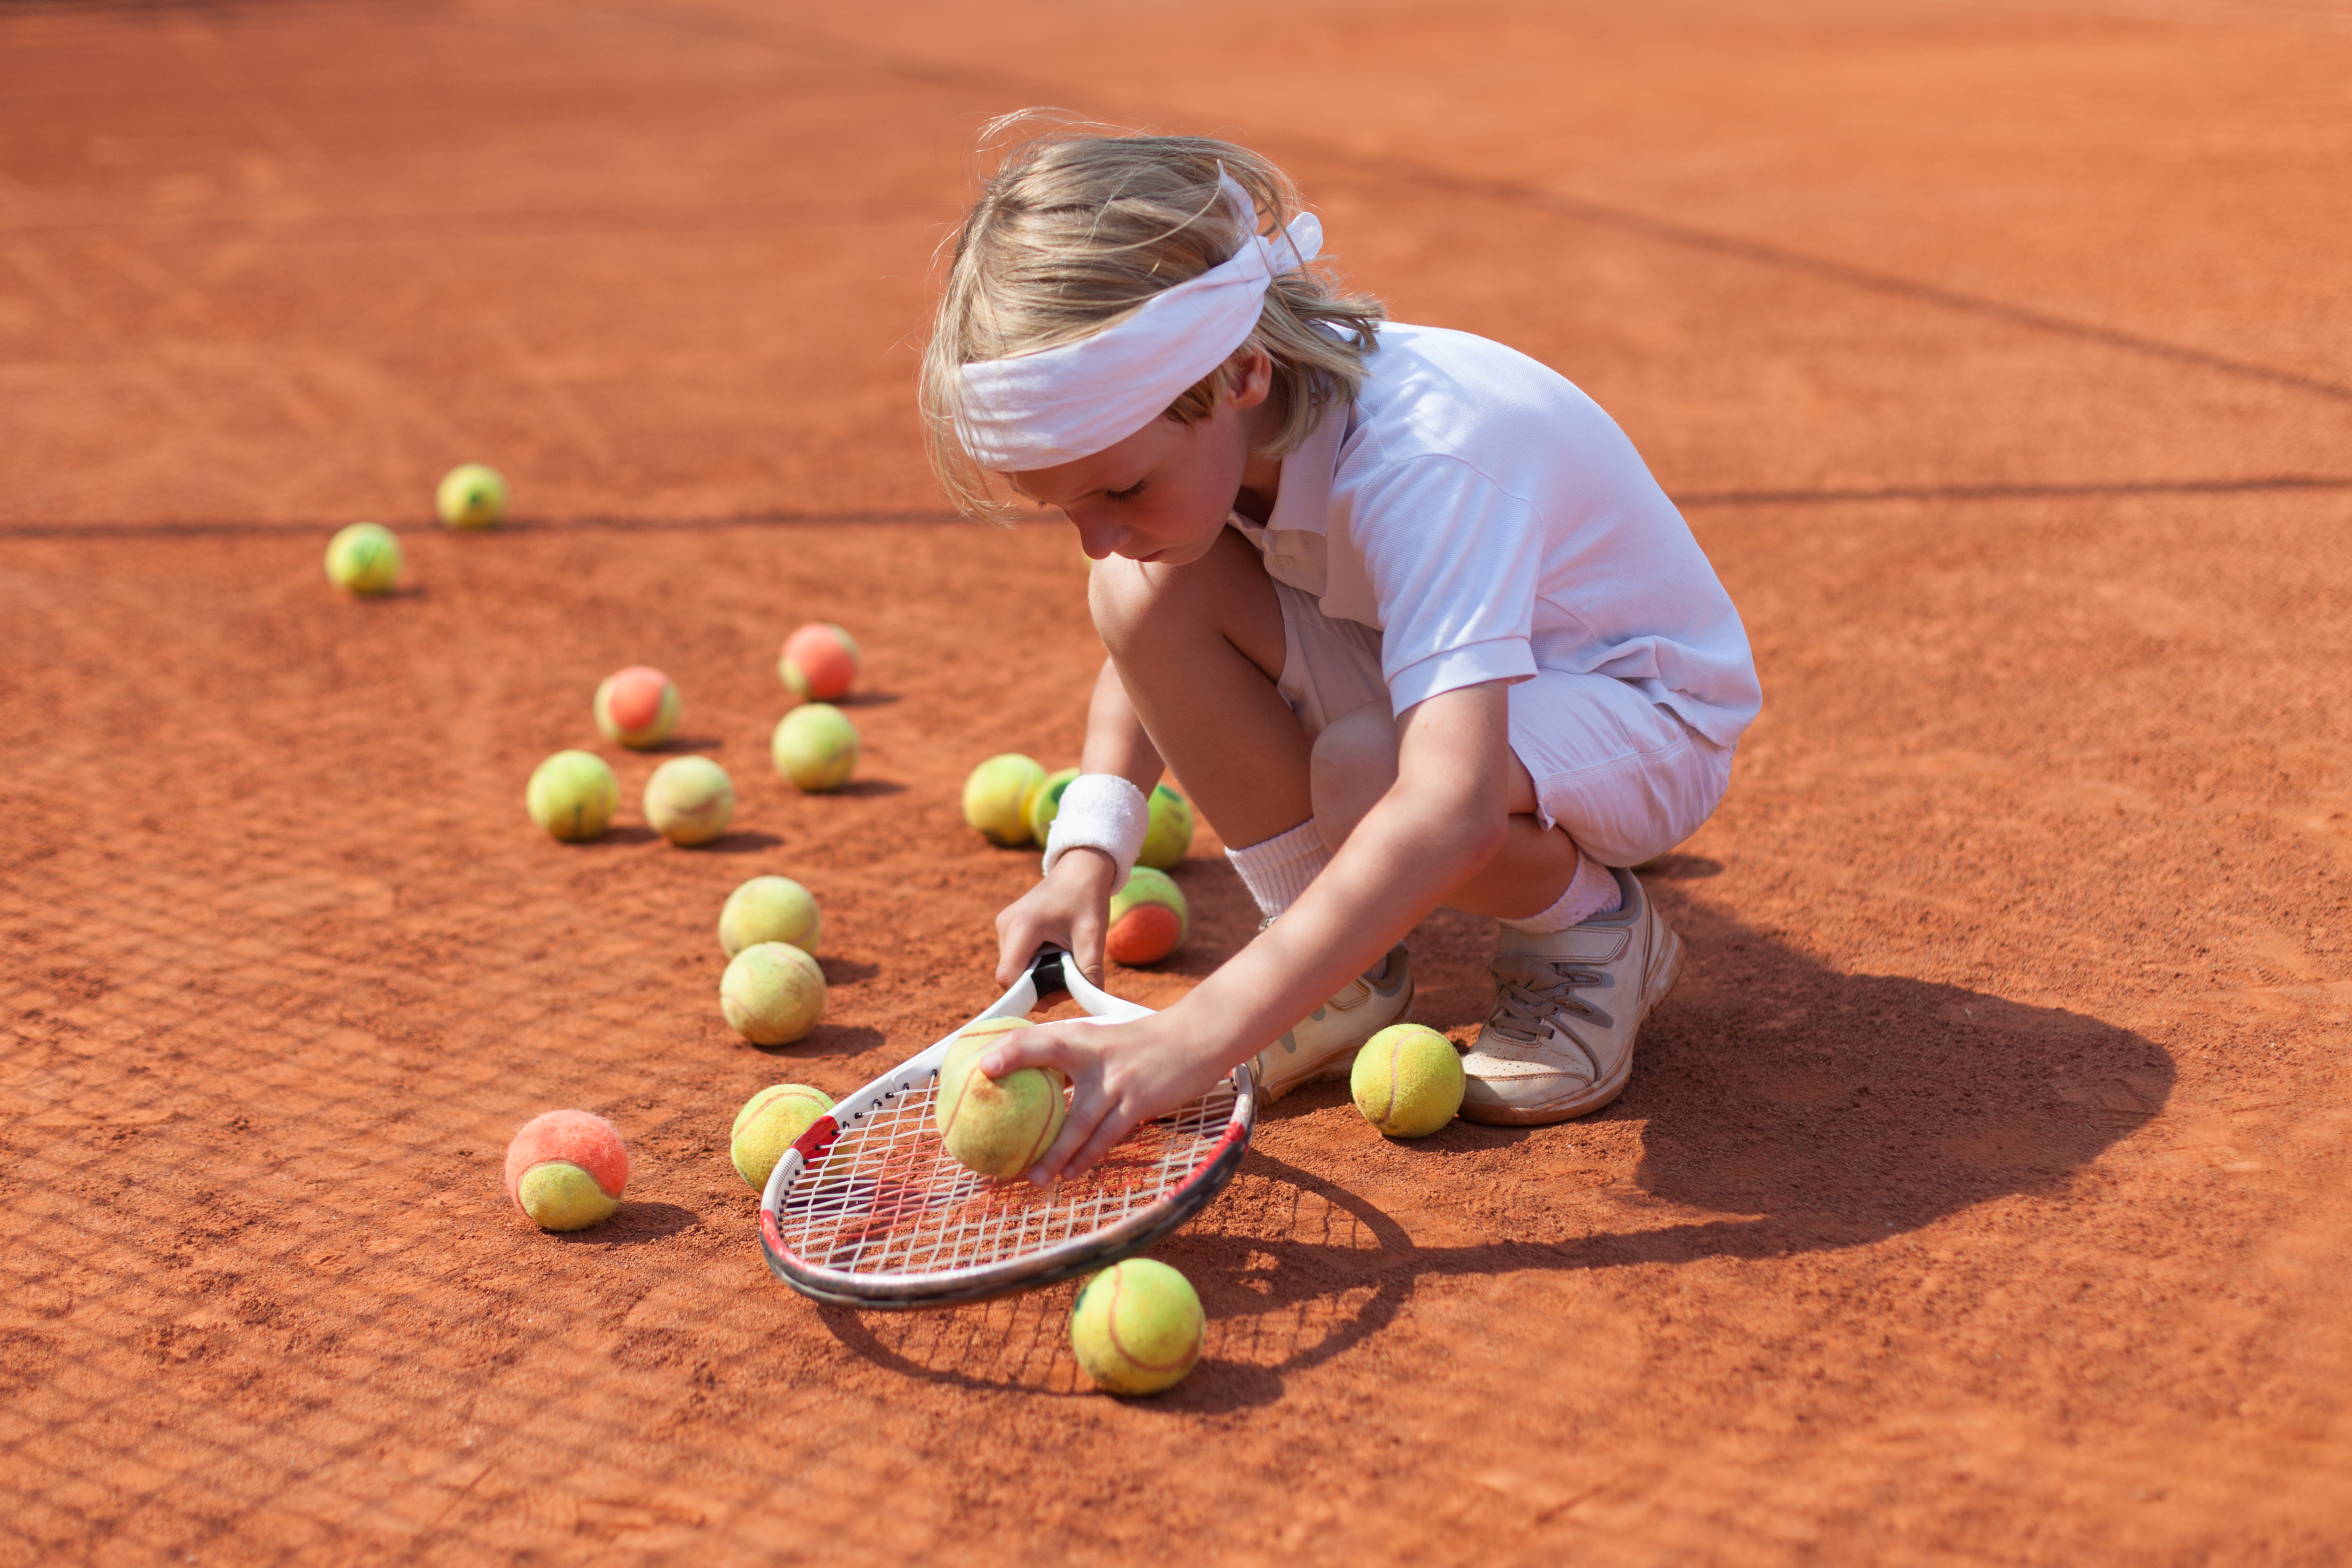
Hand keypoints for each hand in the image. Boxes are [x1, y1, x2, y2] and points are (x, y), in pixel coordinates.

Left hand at [980, 1004, 1235, 1181]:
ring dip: (1054, 1154)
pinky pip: (1105, 1136)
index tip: (980, 1068)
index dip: (1007, 1050)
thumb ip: (1073, 1058)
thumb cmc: (1146, 1043)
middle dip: (1018, 1095)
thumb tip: (1036, 1082)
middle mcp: (1092, 1054)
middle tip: (990, 1129)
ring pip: (1076, 1123)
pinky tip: (1071, 1174)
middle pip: (1046, 1068)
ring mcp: (1115, 1080)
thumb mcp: (1105, 1042)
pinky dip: (1087, 1157)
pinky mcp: (1137, 1101)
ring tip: (1033, 1178)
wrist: (1196, 1037)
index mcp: (1080, 1036)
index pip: (1034, 1039)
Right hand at [993, 847, 1116, 987]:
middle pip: (1011, 976)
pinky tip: (1055, 954)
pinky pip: (1016, 958)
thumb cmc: (1087, 898)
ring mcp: (1004, 925)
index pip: (1008, 977)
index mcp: (1022, 926)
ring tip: (1065, 962)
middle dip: (1038, 987)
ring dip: (1037, 976)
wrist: (1080, 868)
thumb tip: (1091, 1002)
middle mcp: (1006, 925)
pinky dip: (1034, 964)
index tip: (1052, 1000)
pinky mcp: (1008, 927)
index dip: (1026, 996)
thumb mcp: (1093, 935)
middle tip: (1069, 982)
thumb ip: (1090, 971)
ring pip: (1013, 969)